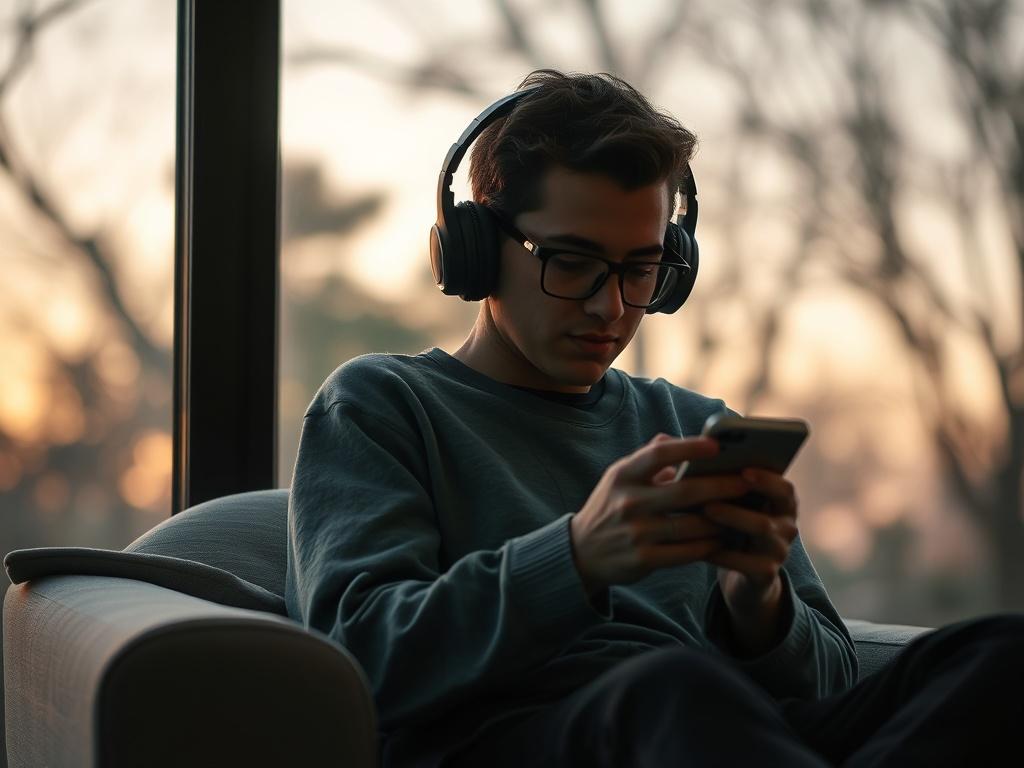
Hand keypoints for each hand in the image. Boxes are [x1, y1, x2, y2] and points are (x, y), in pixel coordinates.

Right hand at [570, 433, 753, 596]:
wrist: (581, 552)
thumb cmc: (610, 506)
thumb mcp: (619, 476)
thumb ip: (648, 457)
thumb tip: (676, 438)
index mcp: (623, 475)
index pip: (659, 455)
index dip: (690, 448)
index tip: (718, 445)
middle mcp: (628, 501)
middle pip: (685, 491)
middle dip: (722, 486)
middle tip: (747, 482)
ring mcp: (636, 532)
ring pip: (692, 525)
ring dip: (722, 519)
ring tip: (743, 511)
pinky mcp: (644, 559)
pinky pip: (687, 552)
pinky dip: (709, 545)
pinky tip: (723, 538)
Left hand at [703, 468, 798, 650]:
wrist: (745, 575)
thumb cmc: (734, 527)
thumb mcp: (736, 505)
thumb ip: (727, 485)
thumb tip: (699, 459)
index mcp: (783, 504)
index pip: (784, 488)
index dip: (766, 479)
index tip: (743, 469)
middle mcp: (787, 526)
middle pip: (772, 509)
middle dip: (740, 502)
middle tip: (710, 498)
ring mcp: (779, 551)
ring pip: (761, 531)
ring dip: (732, 519)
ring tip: (705, 512)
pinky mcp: (766, 574)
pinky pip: (746, 563)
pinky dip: (723, 554)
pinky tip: (701, 546)